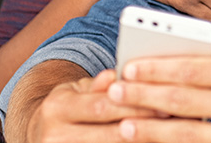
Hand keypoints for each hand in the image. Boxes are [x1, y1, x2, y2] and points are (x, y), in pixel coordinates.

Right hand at [16, 67, 157, 142]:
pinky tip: (147, 141)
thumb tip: (117, 74)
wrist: (39, 134)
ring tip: (164, 132)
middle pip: (108, 133)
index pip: (101, 106)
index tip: (163, 101)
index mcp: (57, 107)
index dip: (134, 104)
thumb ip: (99, 85)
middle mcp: (54, 135)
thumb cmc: (68, 108)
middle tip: (171, 118)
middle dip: (142, 125)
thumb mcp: (77, 90)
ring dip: (139, 140)